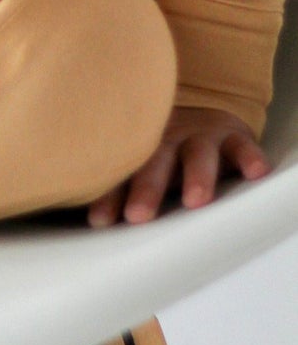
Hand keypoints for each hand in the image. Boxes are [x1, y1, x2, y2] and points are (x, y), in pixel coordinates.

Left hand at [86, 104, 269, 226]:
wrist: (199, 118)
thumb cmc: (160, 154)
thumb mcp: (137, 166)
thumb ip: (116, 191)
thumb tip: (89, 227)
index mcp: (137, 150)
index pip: (121, 174)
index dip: (109, 195)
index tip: (100, 220)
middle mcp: (167, 140)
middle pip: (155, 162)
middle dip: (147, 189)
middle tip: (138, 215)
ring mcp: (201, 137)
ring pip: (199, 154)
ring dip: (197, 176)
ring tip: (196, 200)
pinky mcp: (233, 137)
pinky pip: (243, 146)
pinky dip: (250, 157)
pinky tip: (255, 172)